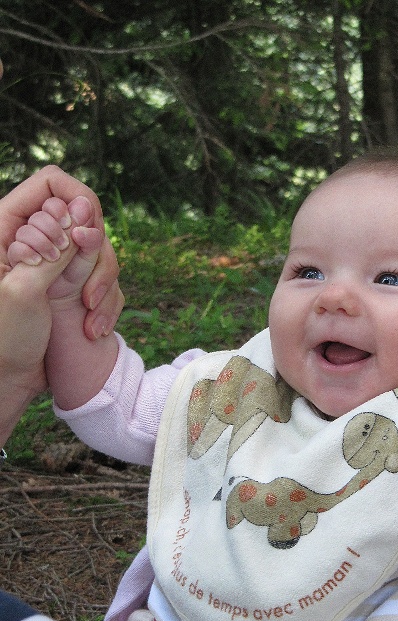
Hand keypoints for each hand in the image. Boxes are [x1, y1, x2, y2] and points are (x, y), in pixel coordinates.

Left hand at [0, 166, 122, 341]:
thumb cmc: (4, 338)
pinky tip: (92, 329)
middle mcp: (33, 238)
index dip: (76, 197)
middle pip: (82, 217)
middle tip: (87, 291)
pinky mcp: (70, 285)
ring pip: (97, 249)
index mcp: (6, 227)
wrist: (9, 378)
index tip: (88, 230)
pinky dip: (106, 302)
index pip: (49, 182)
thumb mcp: (25, 291)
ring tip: (90, 314)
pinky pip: (102, 278)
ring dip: (103, 283)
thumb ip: (55, 247)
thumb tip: (82, 208)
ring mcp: (54, 262)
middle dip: (94, 253)